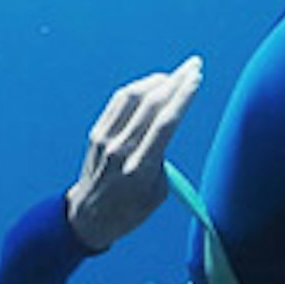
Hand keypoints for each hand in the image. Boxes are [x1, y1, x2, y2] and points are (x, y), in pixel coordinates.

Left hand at [67, 56, 201, 251]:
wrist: (88, 218)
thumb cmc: (130, 210)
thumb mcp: (159, 193)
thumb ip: (163, 157)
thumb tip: (165, 124)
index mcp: (141, 167)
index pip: (166, 122)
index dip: (183, 95)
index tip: (196, 77)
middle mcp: (122, 149)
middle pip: (152, 103)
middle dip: (176, 80)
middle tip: (193, 65)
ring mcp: (106, 139)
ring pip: (133, 97)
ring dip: (156, 80)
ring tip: (174, 74)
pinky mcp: (96, 133)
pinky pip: (118, 102)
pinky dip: (137, 88)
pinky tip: (150, 85)